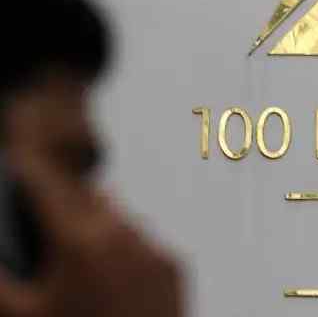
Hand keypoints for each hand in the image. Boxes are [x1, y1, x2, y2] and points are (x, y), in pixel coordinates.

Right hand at [0, 157, 183, 316]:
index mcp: (80, 242)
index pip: (49, 188)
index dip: (31, 174)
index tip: (21, 165)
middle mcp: (122, 235)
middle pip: (86, 198)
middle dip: (65, 200)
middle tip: (45, 217)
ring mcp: (153, 248)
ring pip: (118, 217)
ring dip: (97, 223)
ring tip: (77, 250)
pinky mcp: (176, 265)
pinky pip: (145, 241)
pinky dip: (126, 247)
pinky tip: (109, 272)